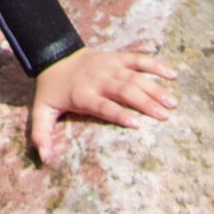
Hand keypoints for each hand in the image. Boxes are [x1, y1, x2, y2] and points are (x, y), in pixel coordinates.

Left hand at [29, 45, 177, 164]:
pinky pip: (137, 59)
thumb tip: (45, 159)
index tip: (137, 124)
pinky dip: (155, 65)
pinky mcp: (116, 57)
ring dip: (154, 89)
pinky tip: (172, 75)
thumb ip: (41, 135)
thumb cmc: (51, 90)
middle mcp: (98, 79)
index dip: (119, 114)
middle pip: (124, 90)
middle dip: (145, 103)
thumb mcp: (41, 112)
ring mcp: (108, 66)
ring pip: (134, 76)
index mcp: (82, 94)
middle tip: (165, 116)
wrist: (53, 55)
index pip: (103, 105)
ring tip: (172, 103)